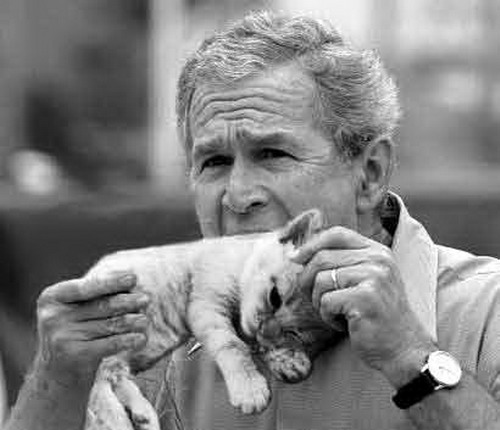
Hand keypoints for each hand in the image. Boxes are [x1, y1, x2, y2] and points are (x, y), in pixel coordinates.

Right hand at [35, 271, 149, 384]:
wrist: (56, 376)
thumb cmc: (75, 333)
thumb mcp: (77, 310)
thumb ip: (98, 295)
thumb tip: (132, 281)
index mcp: (52, 298)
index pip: (86, 287)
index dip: (111, 282)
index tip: (133, 278)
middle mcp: (52, 317)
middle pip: (101, 305)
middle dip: (127, 302)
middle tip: (146, 299)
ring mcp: (62, 337)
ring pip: (109, 325)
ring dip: (132, 321)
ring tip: (145, 320)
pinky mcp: (74, 356)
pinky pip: (110, 344)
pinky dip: (129, 340)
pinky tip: (141, 338)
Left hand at [291, 226, 435, 386]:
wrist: (403, 349)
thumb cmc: (376, 317)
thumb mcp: (364, 280)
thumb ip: (341, 263)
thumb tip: (297, 256)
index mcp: (377, 251)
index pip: (336, 234)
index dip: (311, 245)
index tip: (295, 259)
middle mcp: (378, 259)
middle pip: (322, 257)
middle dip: (307, 280)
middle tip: (315, 300)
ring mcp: (373, 277)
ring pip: (320, 280)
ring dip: (319, 302)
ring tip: (338, 313)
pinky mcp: (364, 298)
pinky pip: (325, 301)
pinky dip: (327, 316)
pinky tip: (345, 323)